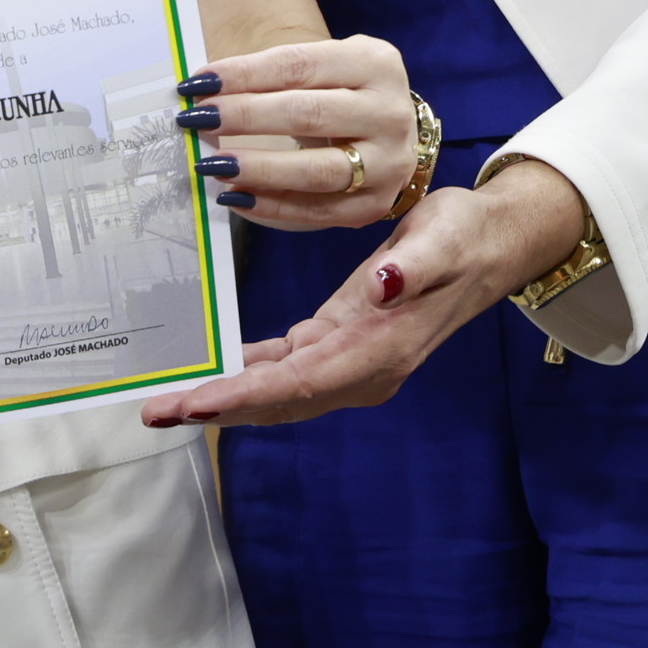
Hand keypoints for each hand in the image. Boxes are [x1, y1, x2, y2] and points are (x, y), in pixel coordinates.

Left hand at [139, 159, 588, 428]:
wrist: (491, 244)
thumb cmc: (464, 236)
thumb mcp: (443, 237)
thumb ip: (412, 263)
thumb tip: (382, 285)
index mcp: (382, 349)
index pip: (302, 381)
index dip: (246, 394)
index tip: (197, 403)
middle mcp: (364, 369)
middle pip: (281, 398)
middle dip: (218, 407)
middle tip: (156, 411)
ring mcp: (353, 362)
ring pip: (279, 390)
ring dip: (225, 396)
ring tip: (167, 400)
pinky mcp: (344, 343)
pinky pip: (288, 367)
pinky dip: (249, 372)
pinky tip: (215, 368)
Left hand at [174, 36, 425, 228]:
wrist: (389, 131)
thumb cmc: (341, 91)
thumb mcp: (323, 66)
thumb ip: (274, 75)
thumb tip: (203, 93)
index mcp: (375, 64)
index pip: (299, 65)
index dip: (245, 73)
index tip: (198, 83)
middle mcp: (390, 113)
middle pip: (309, 114)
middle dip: (246, 116)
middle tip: (197, 119)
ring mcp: (389, 163)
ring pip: (317, 170)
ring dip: (259, 168)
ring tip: (213, 164)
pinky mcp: (375, 205)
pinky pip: (318, 211)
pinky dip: (272, 207)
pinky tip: (235, 197)